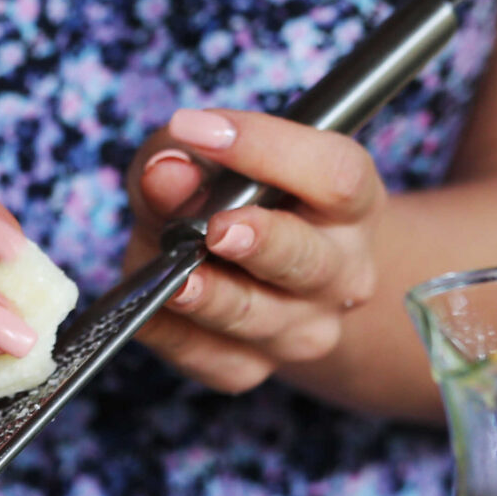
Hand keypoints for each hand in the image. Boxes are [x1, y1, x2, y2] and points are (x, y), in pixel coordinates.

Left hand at [123, 108, 385, 393]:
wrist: (258, 275)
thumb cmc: (234, 199)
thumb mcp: (207, 163)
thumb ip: (184, 158)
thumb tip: (164, 170)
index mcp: (349, 203)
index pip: (332, 174)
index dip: (267, 148)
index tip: (196, 127)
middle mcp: (341, 271)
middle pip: (307, 260)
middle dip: (260, 243)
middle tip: (216, 228)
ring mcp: (302, 328)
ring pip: (259, 318)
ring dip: (212, 297)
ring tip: (176, 280)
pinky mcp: (253, 368)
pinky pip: (213, 359)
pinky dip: (173, 335)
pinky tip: (146, 312)